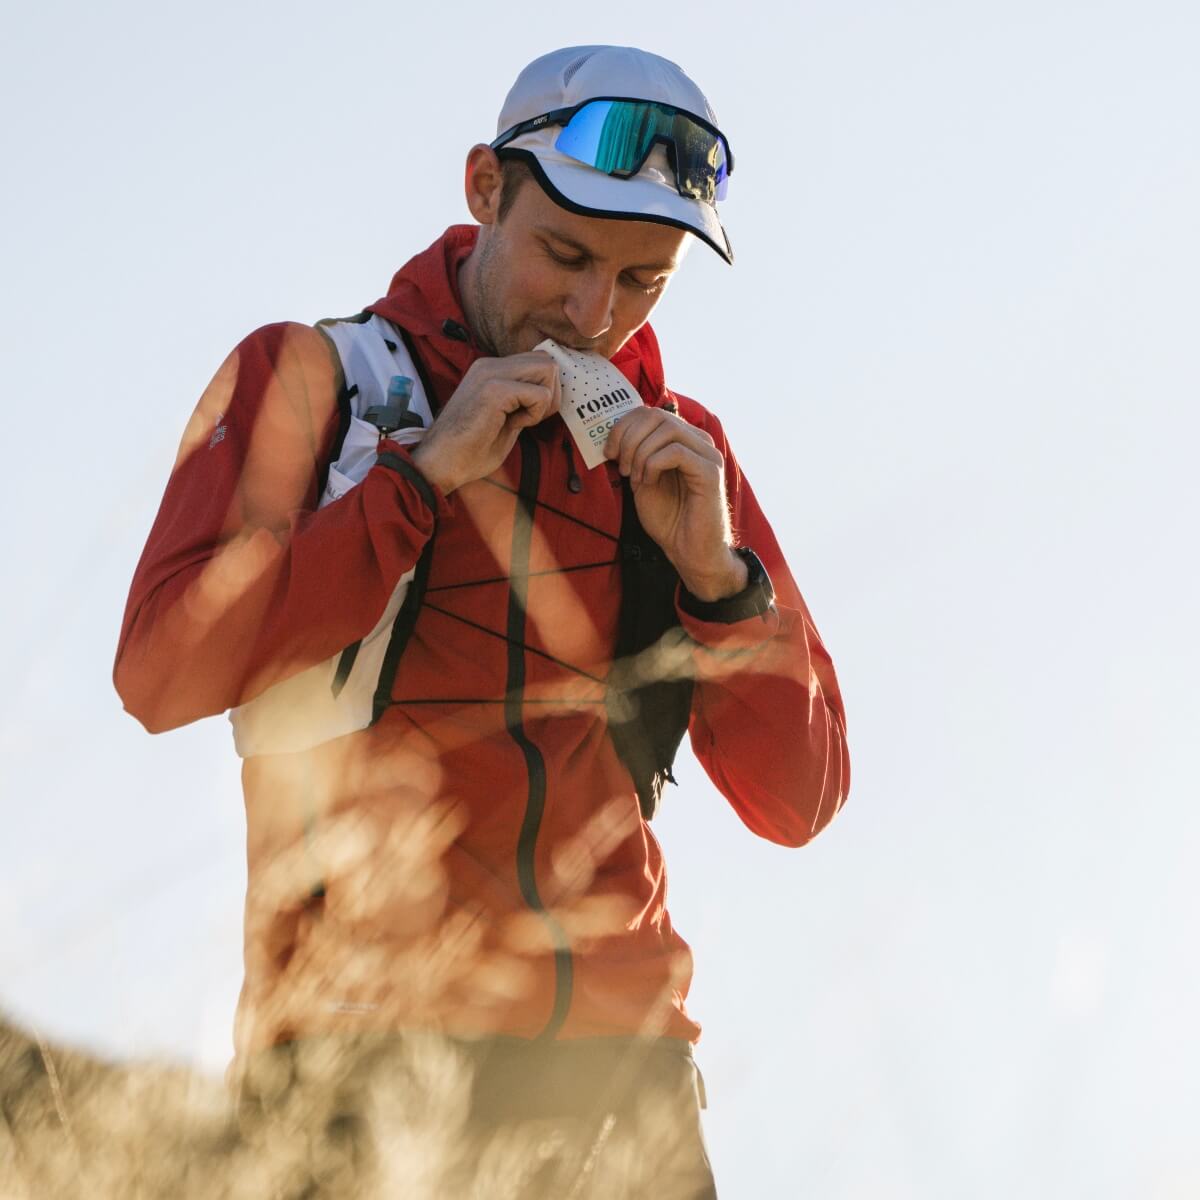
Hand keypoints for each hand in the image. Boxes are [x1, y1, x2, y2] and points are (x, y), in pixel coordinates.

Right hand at [411, 353, 559, 493]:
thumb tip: (550, 396)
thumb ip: (523, 402)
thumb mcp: (504, 419)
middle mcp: (490, 364)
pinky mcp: (494, 390)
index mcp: (491, 369)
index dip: (545, 389)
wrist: (439, 464)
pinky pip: (539, 395)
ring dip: (544, 401)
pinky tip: (513, 425)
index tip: (529, 414)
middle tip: (530, 417)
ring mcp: (491, 373)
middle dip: (551, 392)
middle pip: (547, 362)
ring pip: (547, 370)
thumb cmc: (469, 450)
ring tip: (521, 420)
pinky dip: (535, 414)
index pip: (537, 361)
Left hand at [604, 408, 748, 601]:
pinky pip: (676, 452)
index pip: (650, 413)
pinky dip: (653, 465)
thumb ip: (635, 454)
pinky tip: (648, 483)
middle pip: (657, 416)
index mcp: (684, 440)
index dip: (623, 426)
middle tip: (620, 466)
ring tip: (635, 478)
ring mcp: (708, 455)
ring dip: (640, 453)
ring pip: (666, 430)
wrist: (688, 551)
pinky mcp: (710, 472)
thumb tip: (615, 435)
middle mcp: (699, 442)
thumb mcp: (642, 478)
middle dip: (628, 438)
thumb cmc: (669, 519)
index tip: (608, 452)